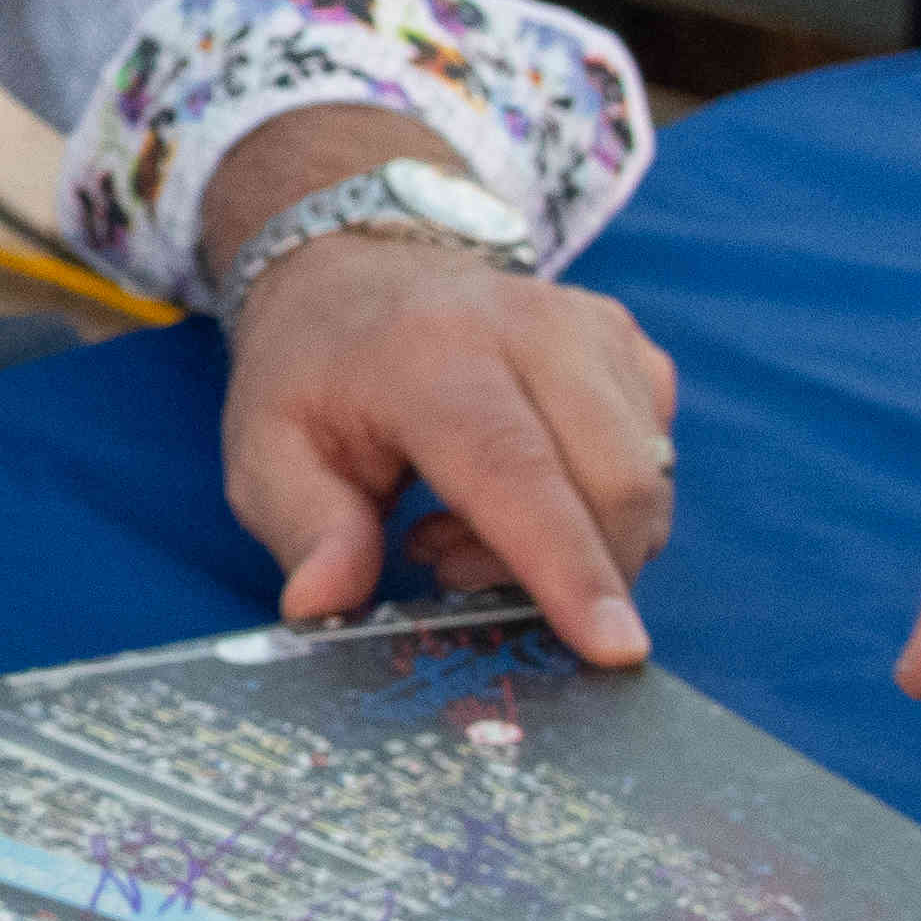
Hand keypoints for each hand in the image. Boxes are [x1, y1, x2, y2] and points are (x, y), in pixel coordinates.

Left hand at [220, 243, 679, 668]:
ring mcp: (593, 330)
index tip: (613, 650)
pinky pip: (653, 461)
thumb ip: (305, 530)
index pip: (518, 470)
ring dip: (578, 545)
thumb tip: (320, 603)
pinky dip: (598, 508)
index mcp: (432, 355)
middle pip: (613, 484)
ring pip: (644, 481)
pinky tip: (522, 491)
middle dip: (573, 577)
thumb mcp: (268, 453)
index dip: (568, 567)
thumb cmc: (313, 375)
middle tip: (453, 572)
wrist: (355, 271)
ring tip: (466, 524)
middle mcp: (530, 328)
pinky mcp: (629, 347)